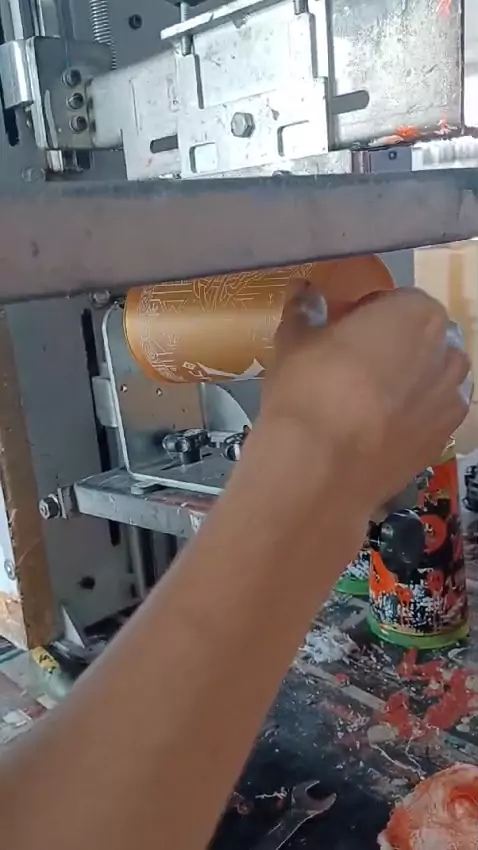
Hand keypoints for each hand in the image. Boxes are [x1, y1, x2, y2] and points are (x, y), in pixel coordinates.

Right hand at [260, 281, 470, 514]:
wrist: (318, 467)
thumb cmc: (309, 388)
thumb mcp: (294, 340)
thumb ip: (304, 311)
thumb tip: (304, 294)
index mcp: (417, 313)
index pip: (397, 301)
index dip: (366, 314)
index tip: (341, 330)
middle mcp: (447, 352)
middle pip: (422, 340)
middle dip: (394, 347)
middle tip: (352, 364)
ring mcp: (450, 401)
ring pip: (432, 381)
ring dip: (408, 382)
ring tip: (365, 400)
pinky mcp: (442, 443)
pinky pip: (428, 419)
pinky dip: (410, 419)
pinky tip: (374, 431)